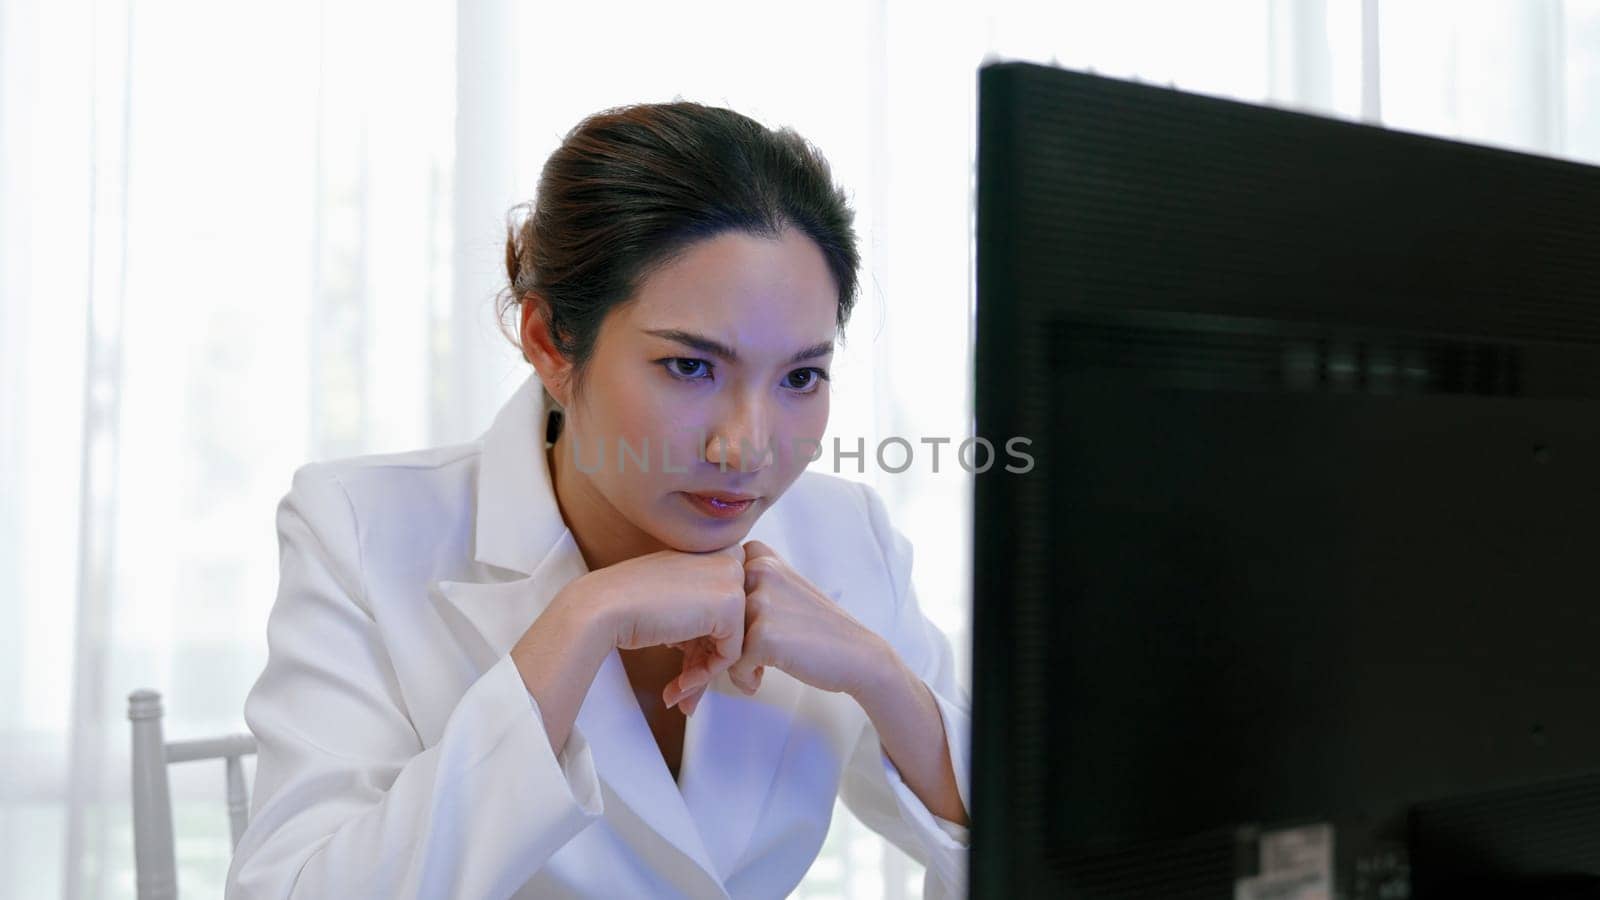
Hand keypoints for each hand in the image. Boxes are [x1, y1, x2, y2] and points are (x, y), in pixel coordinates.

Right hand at [566, 544, 747, 713]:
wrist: (604, 607)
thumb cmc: (630, 604)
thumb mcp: (677, 602)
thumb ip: (706, 616)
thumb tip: (727, 650)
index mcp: (716, 550)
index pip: (729, 607)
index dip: (708, 642)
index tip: (686, 664)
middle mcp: (729, 558)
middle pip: (733, 625)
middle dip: (707, 662)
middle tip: (685, 688)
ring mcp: (732, 579)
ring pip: (734, 642)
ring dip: (703, 674)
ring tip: (679, 695)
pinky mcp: (731, 604)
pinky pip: (731, 654)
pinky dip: (705, 675)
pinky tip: (679, 685)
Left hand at [664, 539, 892, 713]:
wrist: (857, 655)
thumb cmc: (815, 628)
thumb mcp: (780, 589)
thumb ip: (744, 586)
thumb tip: (691, 605)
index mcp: (758, 553)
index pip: (712, 588)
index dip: (711, 618)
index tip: (717, 640)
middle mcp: (757, 569)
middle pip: (711, 613)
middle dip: (710, 645)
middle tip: (722, 664)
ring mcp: (760, 600)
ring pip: (718, 640)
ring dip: (726, 664)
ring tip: (750, 672)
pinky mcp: (762, 634)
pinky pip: (733, 664)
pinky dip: (744, 678)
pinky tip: (760, 680)